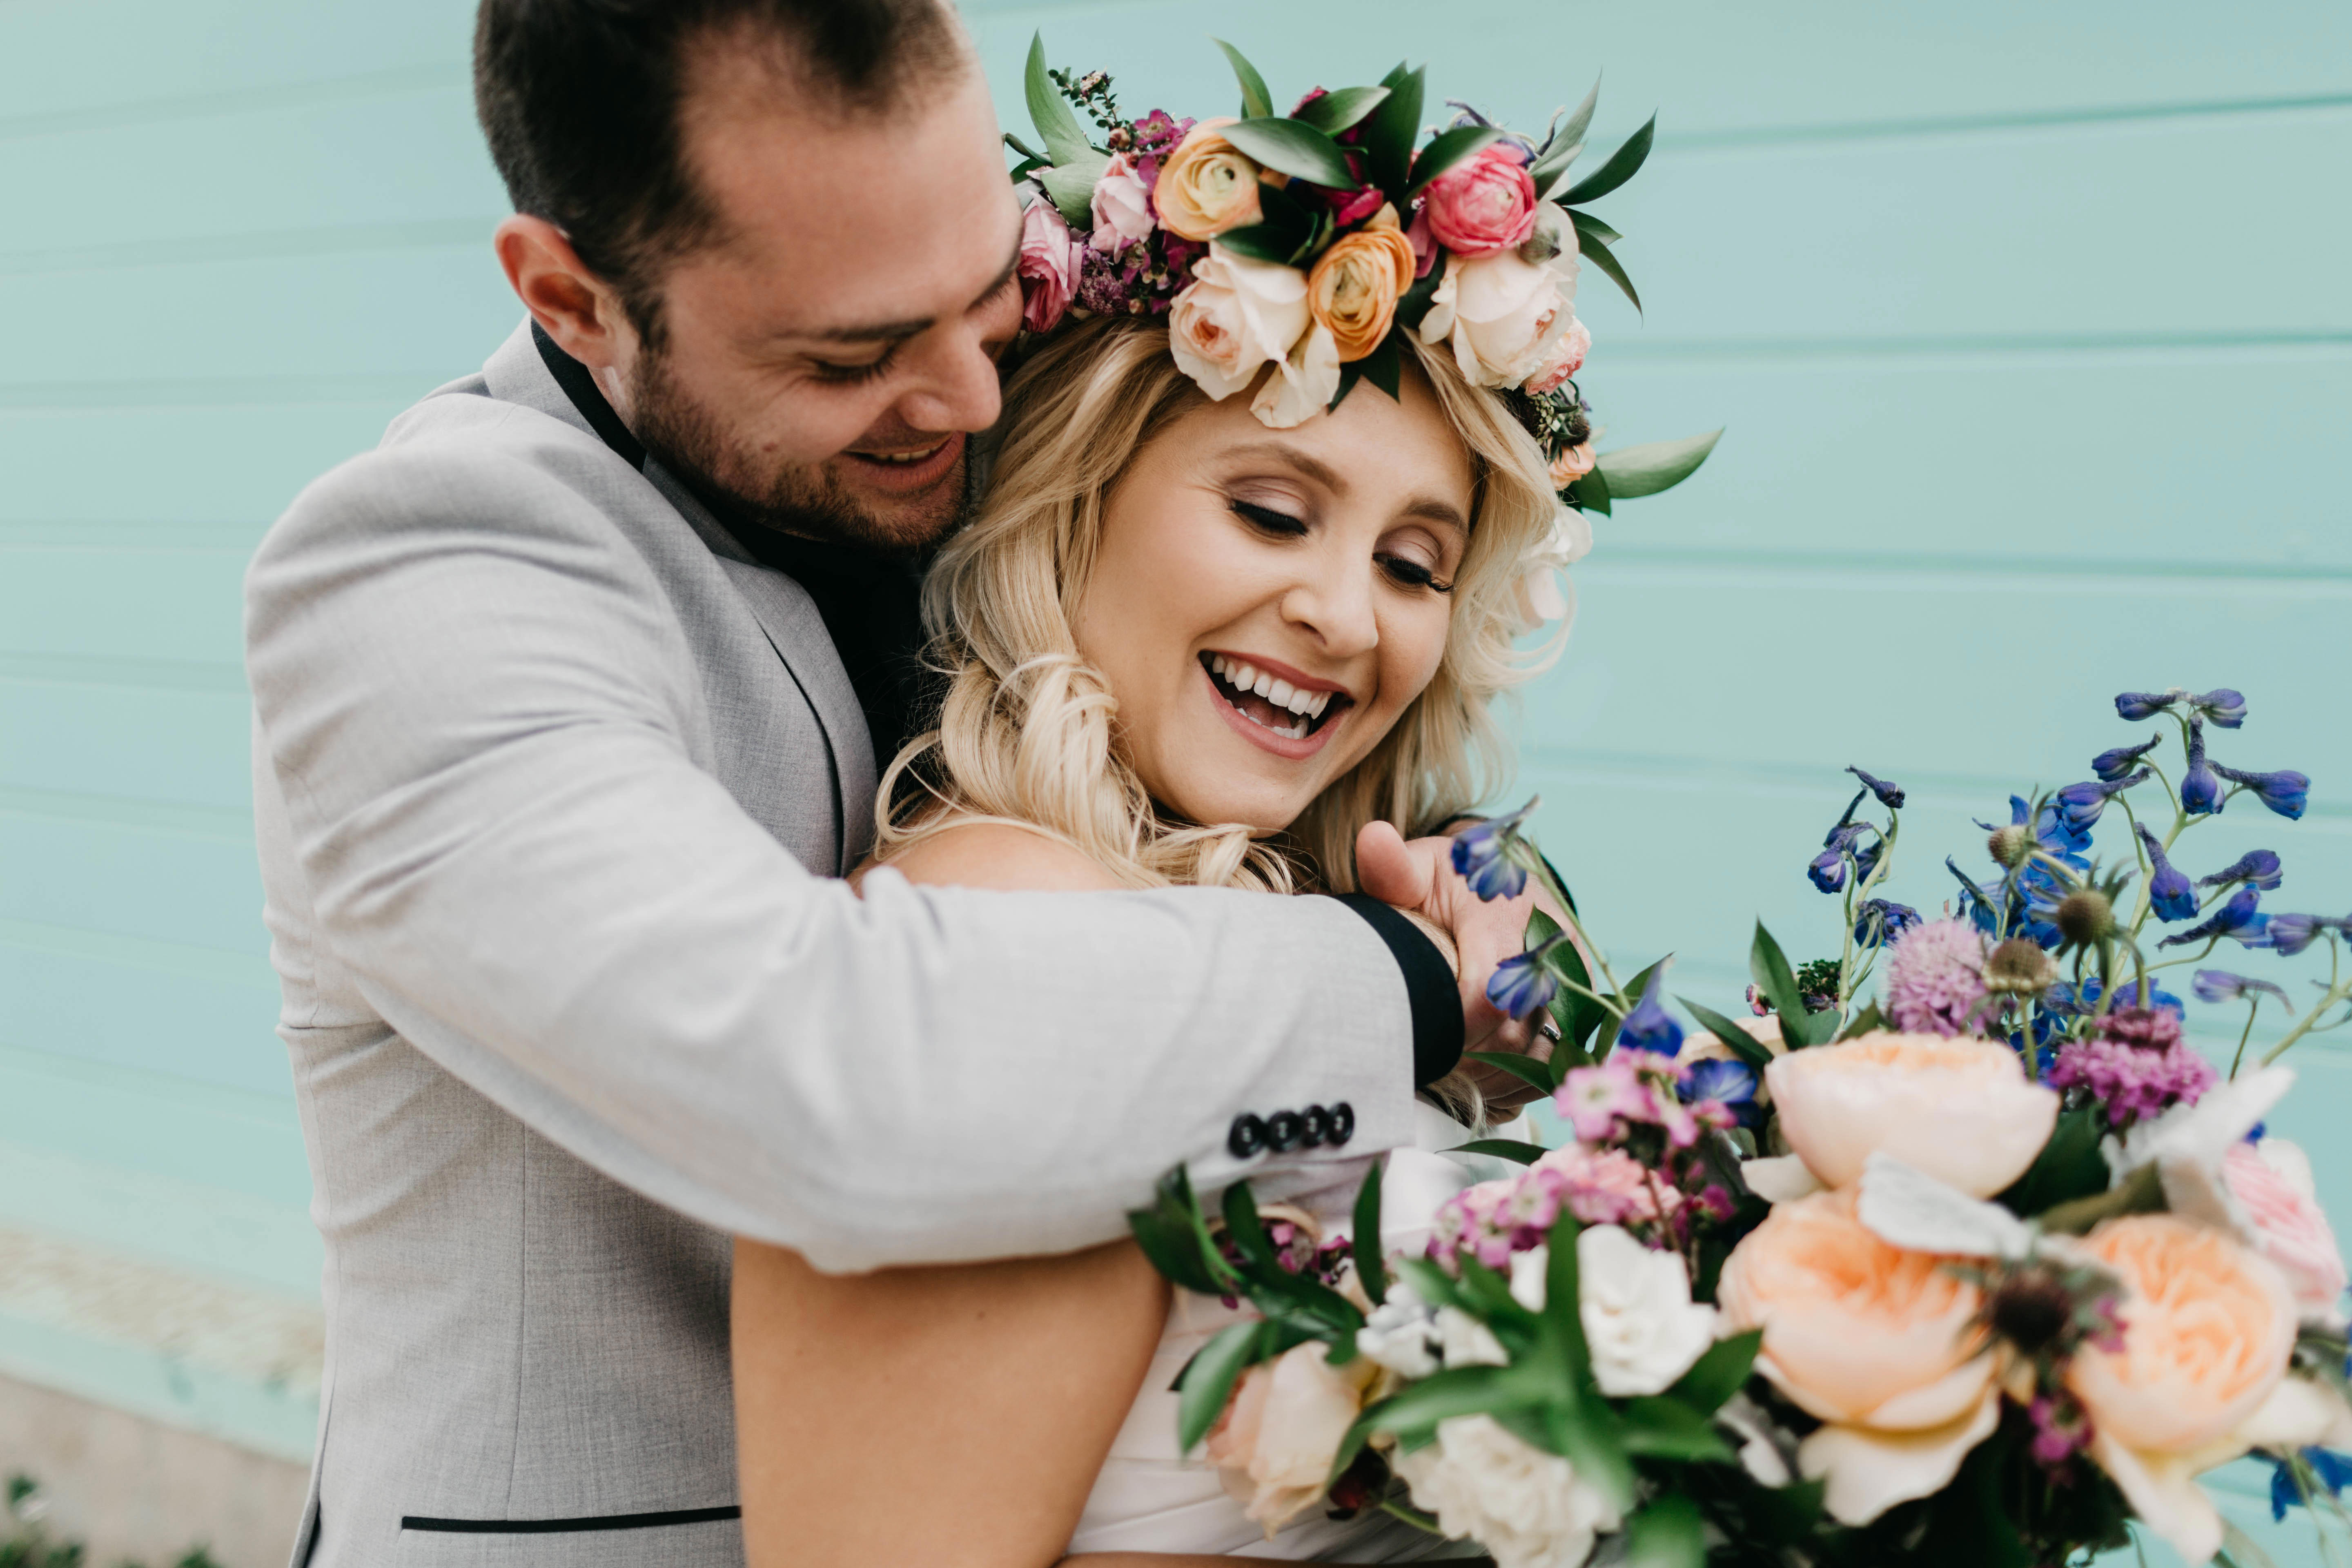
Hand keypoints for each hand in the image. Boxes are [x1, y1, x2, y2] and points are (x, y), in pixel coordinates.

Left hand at [1356, 820, 1558, 1110]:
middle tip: (1427, 1064)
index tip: (1419, 1036)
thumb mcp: (1421, 869)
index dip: (1450, 1028)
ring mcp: (1574, 985)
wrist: (1507, 883)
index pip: (1485, 996)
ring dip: (1493, 1077)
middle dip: (1465, 1059)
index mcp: (1510, 916)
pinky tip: (1485, 1078)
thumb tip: (1372, 839)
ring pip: (1539, 1057)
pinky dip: (1520, 1081)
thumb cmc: (1454, 881)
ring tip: (1451, 1073)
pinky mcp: (1584, 1011)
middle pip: (1513, 1035)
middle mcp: (1553, 952)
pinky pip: (1558, 1063)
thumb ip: (1392, 867)